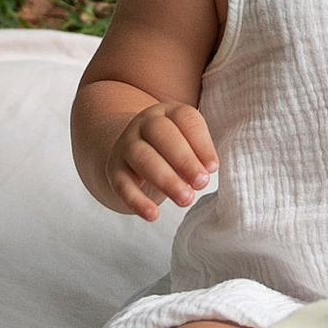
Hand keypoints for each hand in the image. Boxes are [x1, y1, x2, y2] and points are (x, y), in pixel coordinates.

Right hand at [103, 101, 218, 222]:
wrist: (131, 153)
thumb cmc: (171, 149)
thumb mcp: (186, 143)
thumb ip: (198, 154)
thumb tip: (207, 172)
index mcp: (168, 113)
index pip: (185, 118)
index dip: (201, 143)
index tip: (213, 167)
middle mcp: (145, 124)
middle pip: (162, 134)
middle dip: (184, 159)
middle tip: (202, 183)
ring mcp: (126, 145)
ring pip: (142, 158)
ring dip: (166, 179)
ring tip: (185, 199)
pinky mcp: (114, 170)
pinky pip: (122, 184)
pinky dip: (137, 201)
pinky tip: (153, 215)